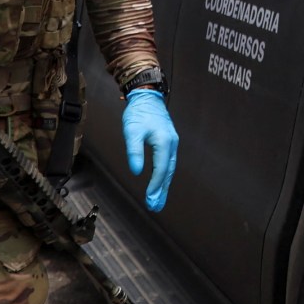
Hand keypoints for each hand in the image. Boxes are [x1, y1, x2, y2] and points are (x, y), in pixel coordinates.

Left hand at [123, 88, 177, 211]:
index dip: (155, 185)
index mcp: (164, 142)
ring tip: (158, 199)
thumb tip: (136, 172)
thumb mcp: (132, 132)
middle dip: (163, 190)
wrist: (147, 96)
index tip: (150, 199)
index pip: (161, 169)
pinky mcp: (168, 141)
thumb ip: (134, 152)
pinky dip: (164, 175)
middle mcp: (171, 144)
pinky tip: (160, 182)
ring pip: (170, 168)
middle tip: (156, 206)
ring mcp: (171, 142)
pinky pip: (168, 162)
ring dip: (164, 184)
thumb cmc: (138, 113)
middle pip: (168, 172)